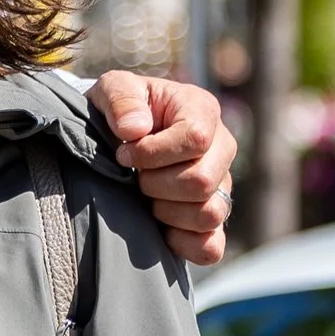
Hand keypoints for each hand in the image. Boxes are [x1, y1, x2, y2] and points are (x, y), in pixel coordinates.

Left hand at [90, 72, 236, 265]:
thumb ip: (121, 99)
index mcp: (202, 111)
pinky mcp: (212, 221)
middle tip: (135, 177)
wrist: (118, 139)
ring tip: (146, 198)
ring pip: (209, 214)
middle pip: (201, 181)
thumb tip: (135, 130)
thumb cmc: (120, 111)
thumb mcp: (112, 89)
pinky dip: (184, 245)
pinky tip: (159, 230)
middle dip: (155, 184)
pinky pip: (211, 246)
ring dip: (166, 212)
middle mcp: (222, 149)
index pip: (195, 138)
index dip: (153, 153)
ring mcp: (222, 186)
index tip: (123, 153)